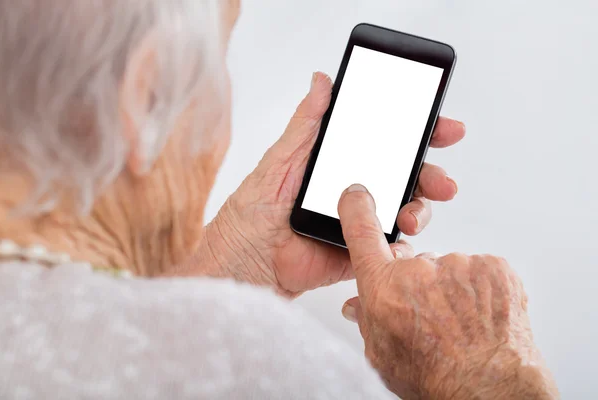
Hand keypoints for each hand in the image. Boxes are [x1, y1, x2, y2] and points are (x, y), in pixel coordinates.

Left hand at [186, 72, 464, 296]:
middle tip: (443, 182)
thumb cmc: (253, 211)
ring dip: (420, 211)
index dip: (421, 134)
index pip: (390, 143)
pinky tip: (398, 244)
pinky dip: (403, 248)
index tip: (445, 128)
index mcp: (342, 164)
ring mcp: (363, 222)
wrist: (244, 263)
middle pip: (408, 178)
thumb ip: (306, 123)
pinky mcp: (361, 253)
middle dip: (432, 177)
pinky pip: (392, 250)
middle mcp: (358, 191)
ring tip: (410, 214)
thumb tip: (322, 80)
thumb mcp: (281, 159)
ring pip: (407, 212)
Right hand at [337, 184, 558, 399]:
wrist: (489, 391)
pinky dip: (479, 289)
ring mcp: (459, 265)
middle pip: (412, 262)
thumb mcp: (383, 353)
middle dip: (416, 283)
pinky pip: (478, 270)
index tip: (357, 196)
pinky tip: (480, 316)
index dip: (357, 210)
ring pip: (447, 269)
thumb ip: (368, 320)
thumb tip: (357, 307)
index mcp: (385, 288)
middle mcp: (419, 270)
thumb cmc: (435, 377)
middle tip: (429, 315)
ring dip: (451, 289)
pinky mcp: (492, 266)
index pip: (362, 233)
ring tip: (460, 323)